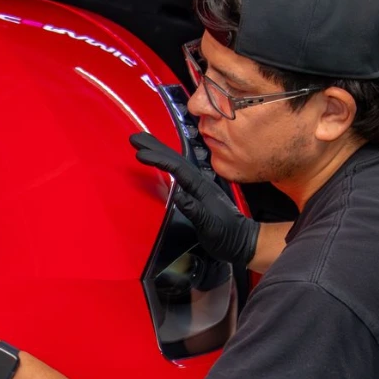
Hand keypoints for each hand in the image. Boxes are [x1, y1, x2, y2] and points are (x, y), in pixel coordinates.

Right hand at [129, 132, 258, 268]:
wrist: (242, 240)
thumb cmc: (227, 235)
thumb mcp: (210, 227)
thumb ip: (194, 210)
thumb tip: (177, 196)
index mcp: (201, 188)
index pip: (177, 168)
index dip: (158, 159)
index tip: (140, 154)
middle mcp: (200, 183)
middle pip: (175, 160)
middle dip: (155, 148)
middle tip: (136, 138)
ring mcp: (198, 187)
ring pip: (177, 164)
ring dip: (160, 153)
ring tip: (144, 144)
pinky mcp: (197, 193)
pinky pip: (179, 174)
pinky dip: (167, 165)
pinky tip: (161, 164)